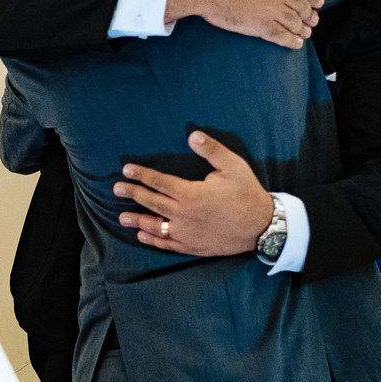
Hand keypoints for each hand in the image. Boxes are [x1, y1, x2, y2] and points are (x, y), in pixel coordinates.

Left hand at [113, 131, 273, 256]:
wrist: (264, 227)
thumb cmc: (247, 194)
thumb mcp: (233, 166)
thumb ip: (211, 150)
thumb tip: (192, 135)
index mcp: (191, 193)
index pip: (158, 181)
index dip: (141, 175)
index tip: (126, 170)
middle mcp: (184, 214)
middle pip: (152, 202)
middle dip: (132, 194)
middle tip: (116, 190)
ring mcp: (187, 232)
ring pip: (156, 226)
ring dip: (137, 220)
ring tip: (121, 217)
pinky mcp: (193, 246)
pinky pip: (168, 244)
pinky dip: (153, 240)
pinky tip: (142, 236)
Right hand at [167, 0, 323, 48]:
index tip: (318, 2)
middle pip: (303, 5)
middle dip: (310, 14)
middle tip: (312, 20)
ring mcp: (270, 10)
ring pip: (294, 22)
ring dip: (303, 28)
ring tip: (305, 32)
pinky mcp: (258, 25)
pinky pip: (281, 36)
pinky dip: (291, 41)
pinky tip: (295, 43)